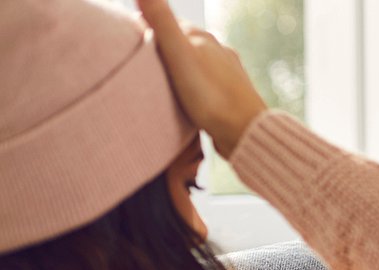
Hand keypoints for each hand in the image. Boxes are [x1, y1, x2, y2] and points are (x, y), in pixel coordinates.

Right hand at [138, 0, 267, 157]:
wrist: (246, 135)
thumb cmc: (211, 97)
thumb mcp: (179, 55)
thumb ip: (161, 22)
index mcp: (204, 38)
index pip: (169, 24)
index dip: (147, 29)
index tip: (129, 41)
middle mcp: (220, 53)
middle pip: (183, 45)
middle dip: (163, 50)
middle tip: (141, 64)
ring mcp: (228, 75)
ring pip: (196, 66)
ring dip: (179, 71)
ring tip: (160, 84)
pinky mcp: (231, 99)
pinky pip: (206, 87)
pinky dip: (193, 89)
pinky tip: (187, 100)